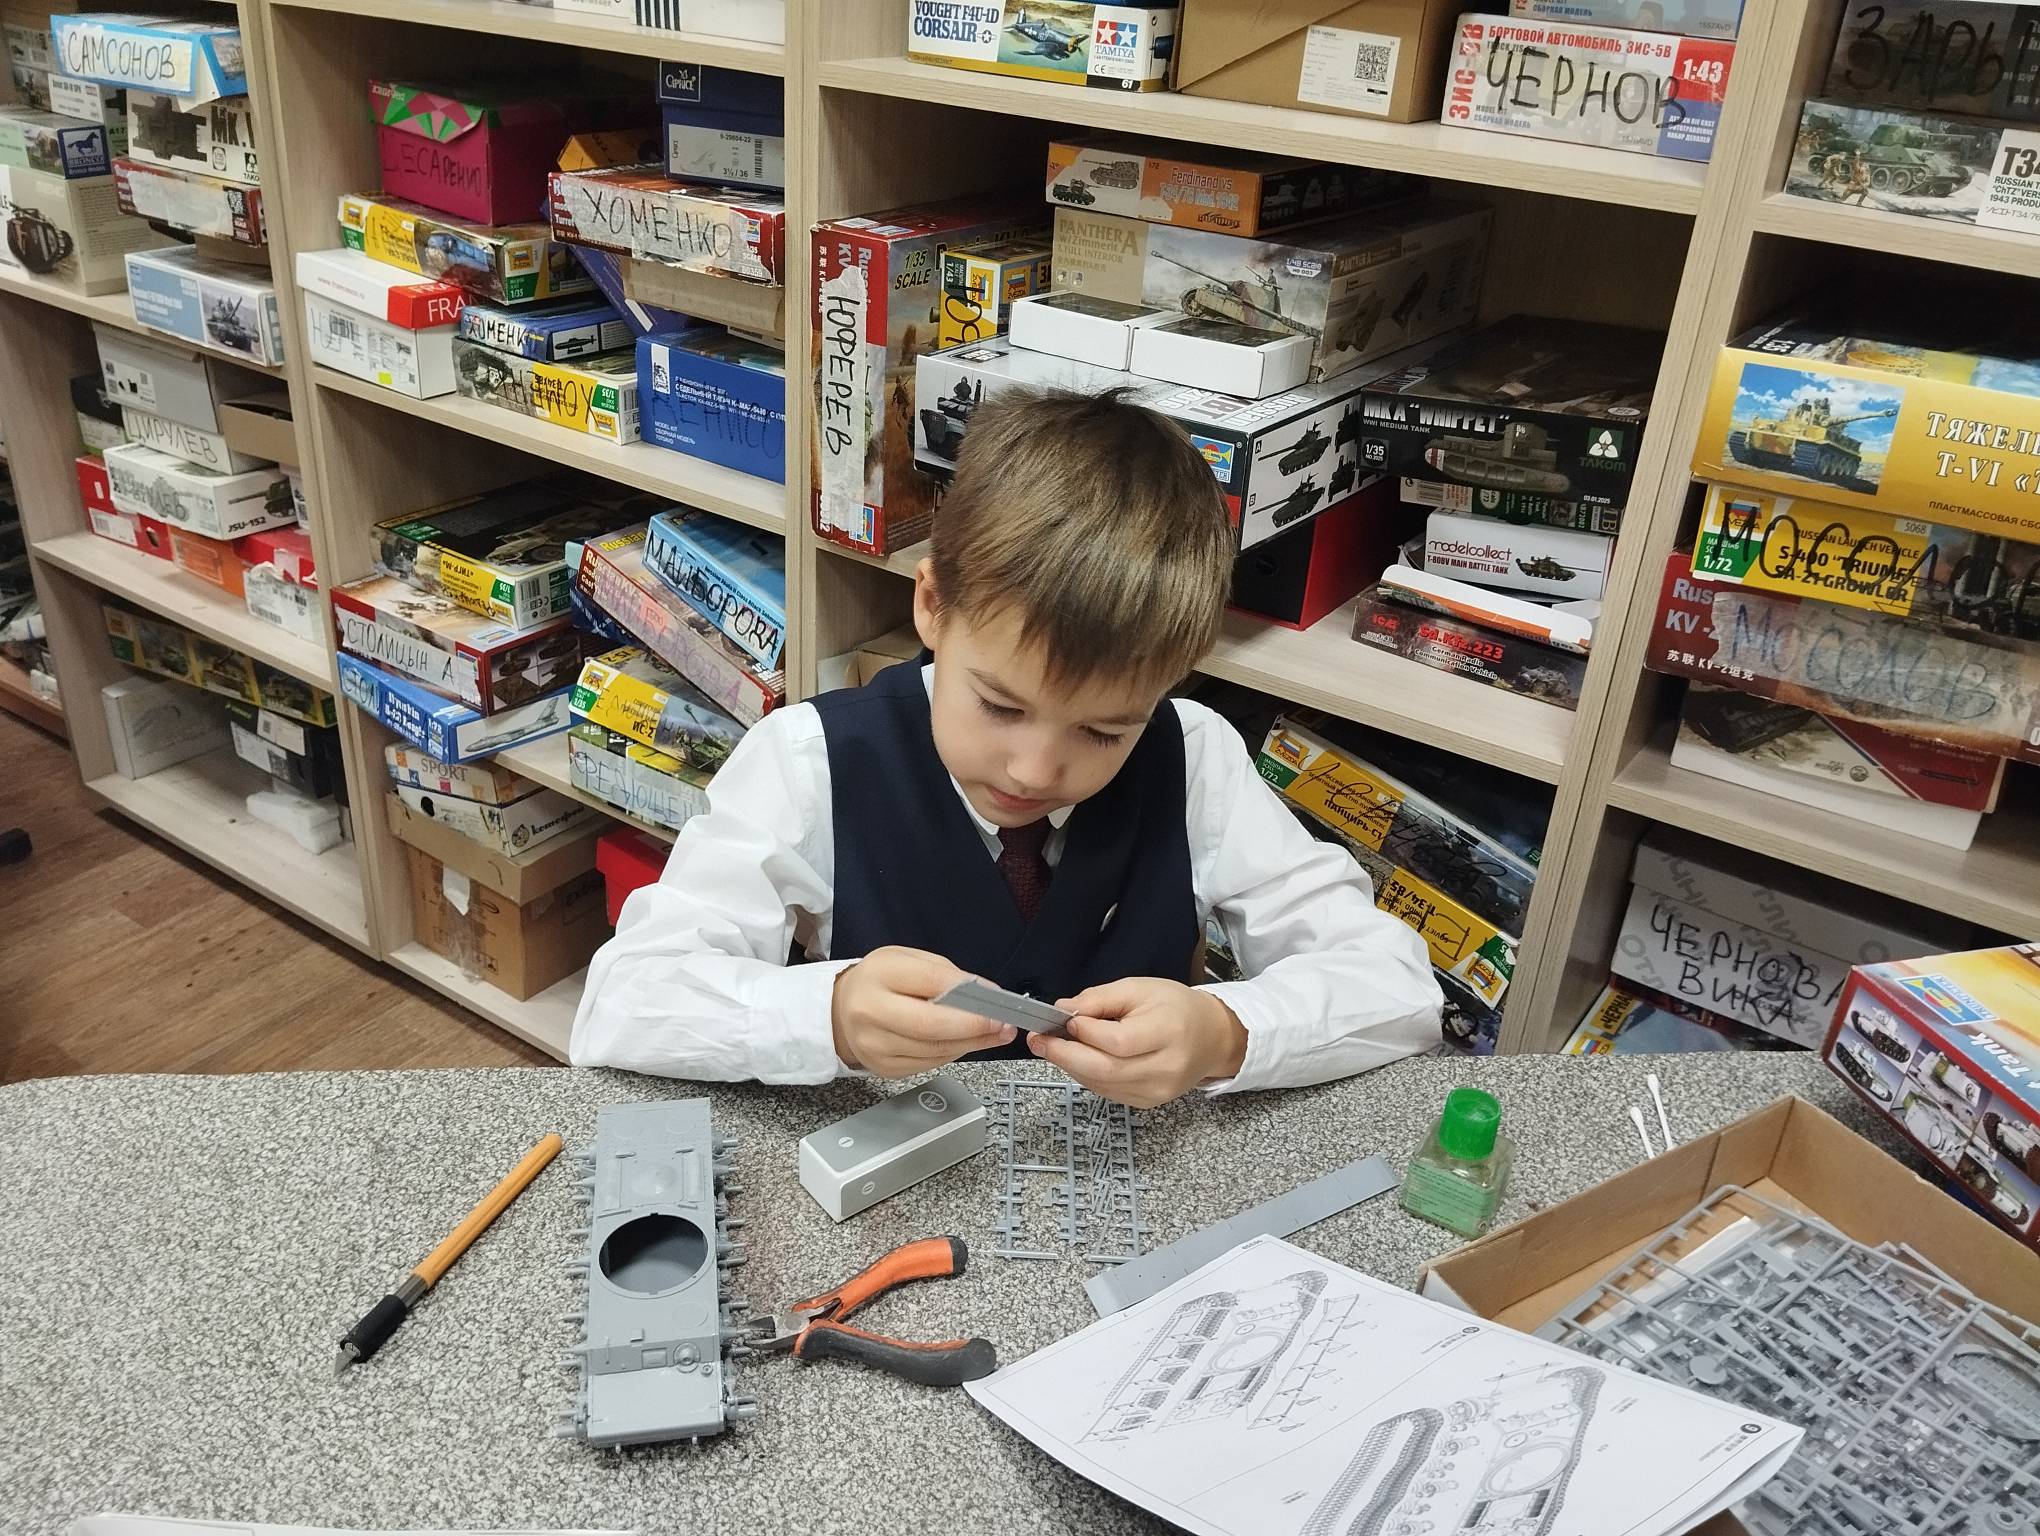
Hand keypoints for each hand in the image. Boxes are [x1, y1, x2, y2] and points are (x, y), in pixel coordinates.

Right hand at [832, 946, 1016, 1077]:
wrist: (841, 1010)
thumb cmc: (881, 981)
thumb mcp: (907, 960)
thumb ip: (944, 974)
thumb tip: (984, 994)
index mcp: (880, 974)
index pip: (931, 982)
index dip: (968, 992)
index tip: (996, 998)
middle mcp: (871, 1011)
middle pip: (931, 1025)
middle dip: (974, 1026)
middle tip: (1002, 1025)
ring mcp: (875, 1045)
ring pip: (934, 1050)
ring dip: (971, 1043)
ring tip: (995, 1034)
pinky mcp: (884, 1068)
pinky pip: (929, 1064)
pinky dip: (953, 1053)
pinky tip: (966, 1043)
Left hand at [1028, 978, 1247, 1108]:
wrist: (1211, 1037)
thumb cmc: (1175, 1007)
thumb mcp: (1138, 988)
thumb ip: (1099, 999)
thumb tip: (1062, 1010)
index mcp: (1168, 1032)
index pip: (1117, 1041)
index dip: (1084, 1032)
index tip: (1062, 1019)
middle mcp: (1165, 1068)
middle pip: (1104, 1069)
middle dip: (1064, 1055)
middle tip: (1040, 1040)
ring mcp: (1157, 1091)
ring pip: (1101, 1084)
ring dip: (1071, 1066)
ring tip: (1056, 1046)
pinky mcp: (1148, 1103)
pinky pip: (1107, 1092)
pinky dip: (1087, 1075)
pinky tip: (1081, 1059)